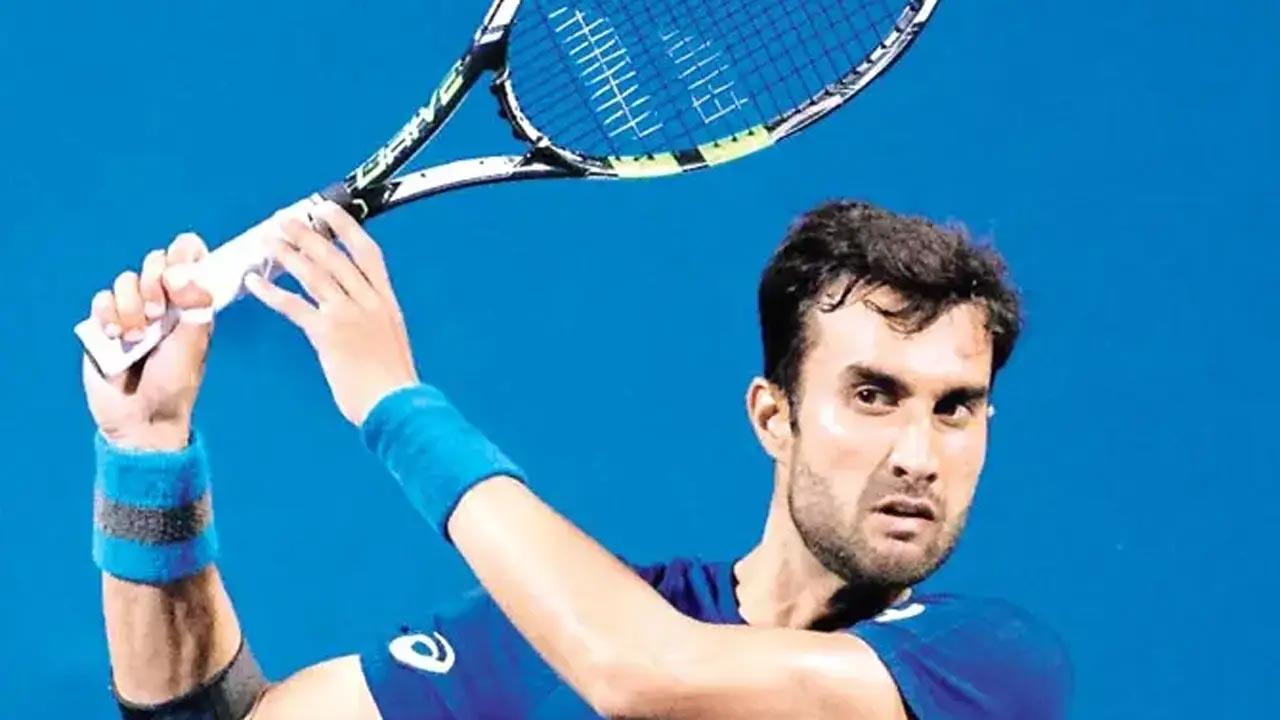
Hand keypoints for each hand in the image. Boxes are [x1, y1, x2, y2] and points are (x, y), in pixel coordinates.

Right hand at [82, 233, 214, 450]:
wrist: (142, 417)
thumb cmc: (175, 383)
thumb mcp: (194, 344)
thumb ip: (196, 304)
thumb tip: (181, 270)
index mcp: (192, 303)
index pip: (189, 259)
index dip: (185, 252)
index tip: (181, 263)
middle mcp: (163, 302)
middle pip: (155, 262)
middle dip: (155, 280)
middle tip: (159, 311)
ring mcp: (132, 311)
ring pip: (126, 279)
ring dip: (131, 304)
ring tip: (138, 336)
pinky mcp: (104, 324)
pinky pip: (101, 299)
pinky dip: (108, 313)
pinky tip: (115, 335)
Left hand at [245, 201, 419, 425]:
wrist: (395, 403)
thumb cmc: (392, 381)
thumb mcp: (390, 338)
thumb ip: (372, 319)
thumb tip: (355, 314)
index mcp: (385, 301)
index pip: (366, 252)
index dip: (346, 228)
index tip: (328, 211)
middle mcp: (368, 301)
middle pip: (334, 256)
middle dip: (307, 234)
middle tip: (286, 220)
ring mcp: (348, 315)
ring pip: (314, 274)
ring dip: (288, 254)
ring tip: (268, 241)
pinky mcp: (328, 334)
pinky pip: (295, 306)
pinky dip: (272, 292)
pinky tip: (256, 282)